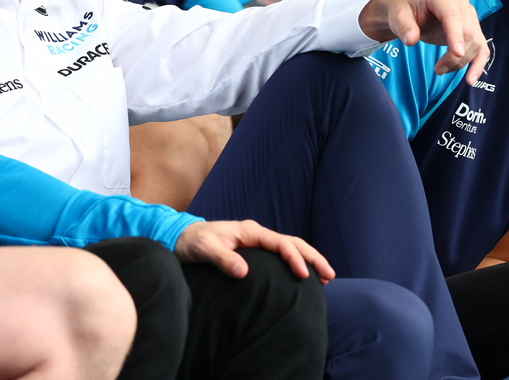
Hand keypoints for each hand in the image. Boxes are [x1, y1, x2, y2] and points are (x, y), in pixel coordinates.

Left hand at [174, 220, 334, 282]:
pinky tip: (302, 274)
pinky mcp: (253, 250)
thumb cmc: (191, 243)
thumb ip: (223, 259)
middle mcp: (257, 234)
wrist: (179, 237)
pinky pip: (281, 254)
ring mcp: (256, 242)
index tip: (304, 275)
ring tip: (324, 277)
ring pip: (290, 248)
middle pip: (293, 243)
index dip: (295, 258)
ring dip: (308, 260)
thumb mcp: (204, 251)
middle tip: (330, 275)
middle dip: (313, 258)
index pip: (281, 243)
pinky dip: (296, 262)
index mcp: (251, 232)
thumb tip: (244, 272)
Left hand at [358, 0, 488, 83]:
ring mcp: (469, 15)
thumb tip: (411, 40)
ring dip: (462, 62)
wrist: (411, 9)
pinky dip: (478, 64)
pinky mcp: (472, 29)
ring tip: (441, 70)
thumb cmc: (404, 10)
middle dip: (456, 55)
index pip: (453, 15)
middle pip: (468, 31)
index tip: (457, 53)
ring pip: (476, 41)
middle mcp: (460, 2)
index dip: (456, 34)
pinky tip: (470, 79)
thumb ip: (404, 27)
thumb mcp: (397, 16)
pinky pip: (481, 48)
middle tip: (437, 70)